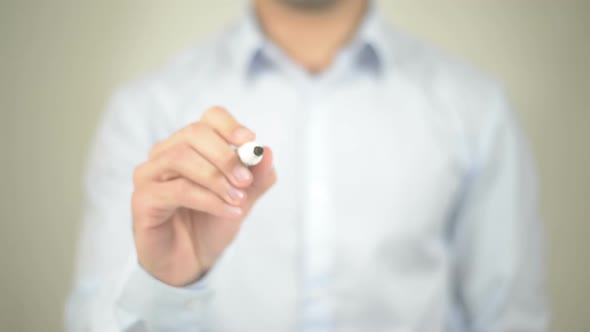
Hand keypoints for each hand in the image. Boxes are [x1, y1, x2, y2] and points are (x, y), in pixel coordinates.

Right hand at [131, 106, 275, 286]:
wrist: (191, 261)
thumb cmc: (212, 223)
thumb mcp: (243, 198)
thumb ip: (257, 177)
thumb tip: (267, 152)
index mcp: (191, 145)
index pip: (209, 117)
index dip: (230, 125)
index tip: (250, 141)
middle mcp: (166, 152)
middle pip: (194, 133)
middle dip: (225, 155)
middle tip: (246, 180)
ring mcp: (150, 174)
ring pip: (181, 158)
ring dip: (216, 178)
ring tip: (238, 199)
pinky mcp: (142, 199)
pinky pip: (177, 190)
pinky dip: (209, 200)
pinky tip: (230, 212)